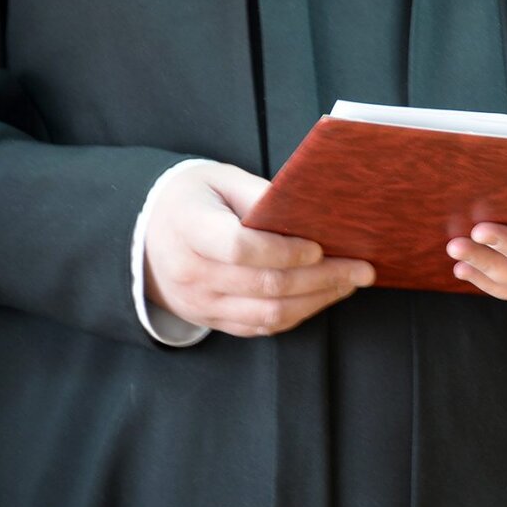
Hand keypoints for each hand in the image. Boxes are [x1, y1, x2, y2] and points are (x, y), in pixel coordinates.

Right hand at [144, 162, 375, 336]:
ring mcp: (200, 303)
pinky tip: (325, 296)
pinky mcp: (211, 320)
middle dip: (322, 278)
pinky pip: (261, 326)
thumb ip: (261, 195)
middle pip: (265, 285)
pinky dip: (299, 314)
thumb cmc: (193, 199)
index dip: (283, 251)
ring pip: (268, 313)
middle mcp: (190, 273)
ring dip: (318, 300)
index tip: (319, 246)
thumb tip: (310, 210)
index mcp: (188, 228)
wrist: (145, 236)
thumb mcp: (220, 180)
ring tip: (351, 282)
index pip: (240, 248)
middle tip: (361, 268)